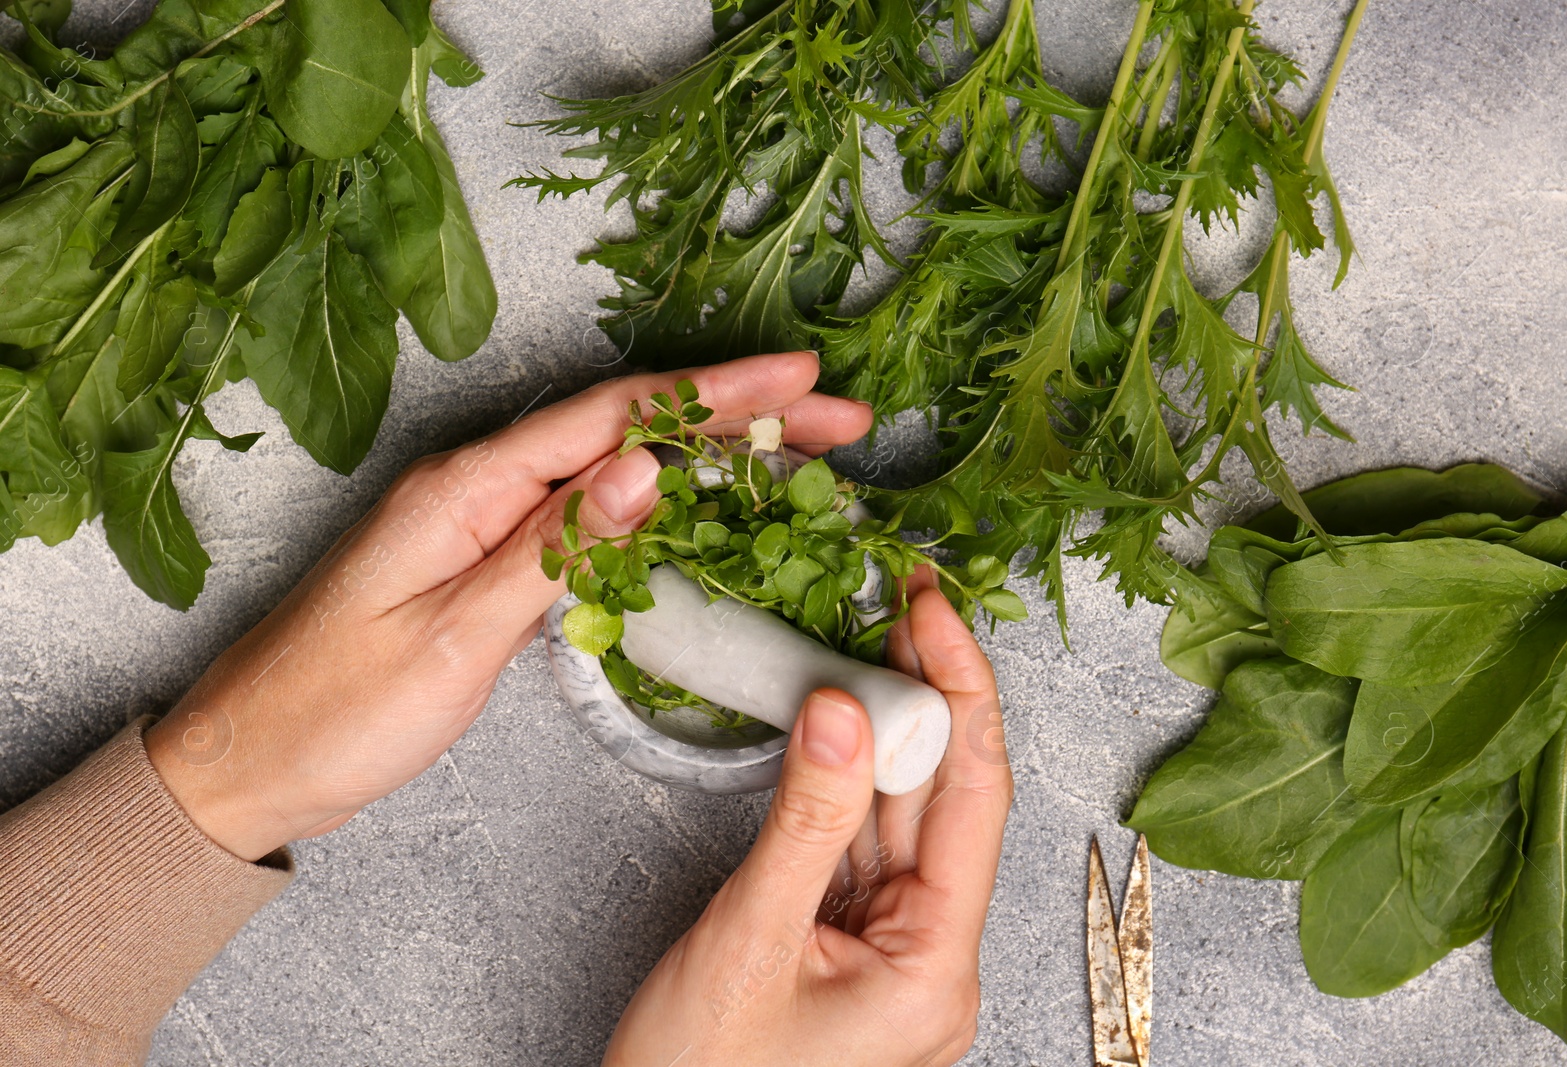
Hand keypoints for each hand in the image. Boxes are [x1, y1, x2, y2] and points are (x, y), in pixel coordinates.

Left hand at [146, 352, 872, 861]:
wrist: (252, 761)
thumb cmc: (336, 709)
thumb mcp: (454, 633)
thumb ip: (556, 549)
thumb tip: (645, 469)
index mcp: (468, 487)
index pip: (615, 420)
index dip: (715, 394)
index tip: (798, 379)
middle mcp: (480, 485)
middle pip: (628, 428)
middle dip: (735, 412)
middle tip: (831, 413)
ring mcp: (486, 519)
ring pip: (618, 465)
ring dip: (709, 452)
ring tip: (797, 446)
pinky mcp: (491, 559)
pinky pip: (592, 511)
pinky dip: (662, 499)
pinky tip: (705, 503)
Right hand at [602, 571, 1013, 1066]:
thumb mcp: (750, 940)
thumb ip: (804, 820)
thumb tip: (843, 710)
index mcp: (935, 971)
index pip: (973, 799)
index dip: (961, 691)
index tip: (934, 611)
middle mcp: (931, 963)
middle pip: (945, 803)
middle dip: (926, 699)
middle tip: (903, 607)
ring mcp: (892, 958)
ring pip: (901, 821)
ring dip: (885, 736)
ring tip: (869, 646)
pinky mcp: (850, 953)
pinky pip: (860, 852)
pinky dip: (847, 787)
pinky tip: (838, 729)